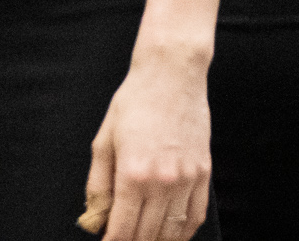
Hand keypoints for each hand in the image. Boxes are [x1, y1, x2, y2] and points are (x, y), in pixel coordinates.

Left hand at [83, 46, 211, 240]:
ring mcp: (186, 178)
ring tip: (144, 238)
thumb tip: (95, 217)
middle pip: (146, 236)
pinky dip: (183, 232)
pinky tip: (172, 234)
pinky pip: (196, 215)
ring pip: (172, 232)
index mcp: (132, 174)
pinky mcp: (203, 172)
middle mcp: (161, 181)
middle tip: (124, 239)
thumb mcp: (103, 141)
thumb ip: (97, 185)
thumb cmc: (135, 101)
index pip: (121, 231)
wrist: (172, 74)